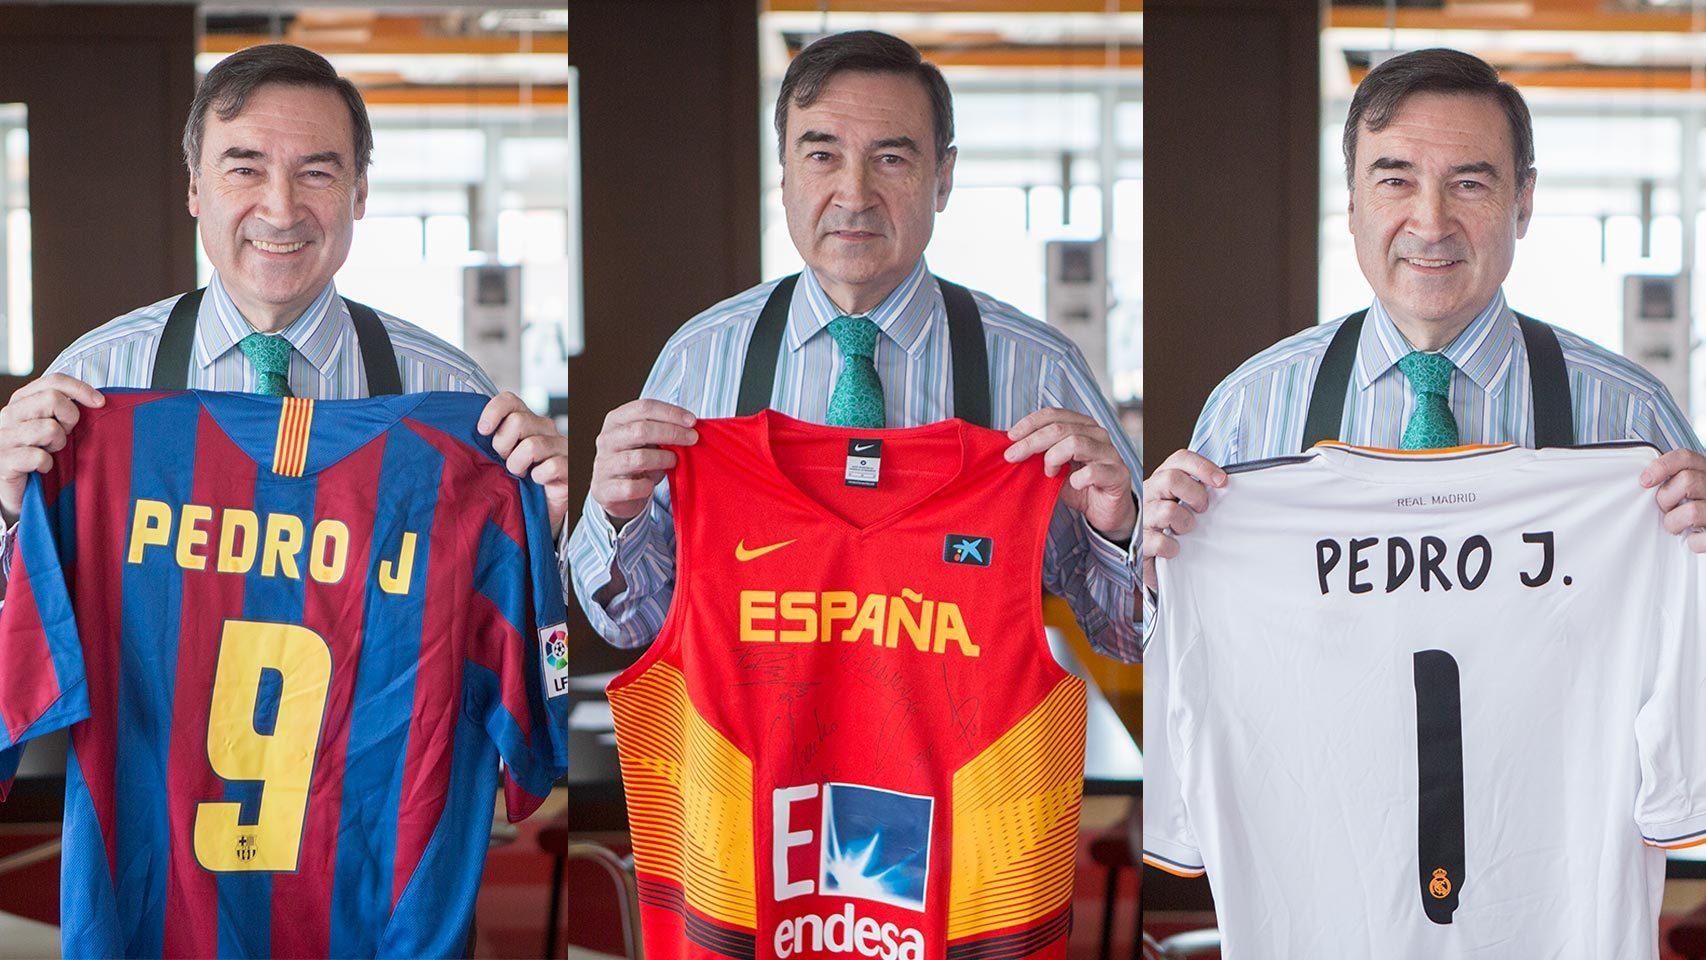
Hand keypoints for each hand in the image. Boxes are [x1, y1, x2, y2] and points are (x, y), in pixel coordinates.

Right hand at [0, 374, 103, 524]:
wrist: (16, 490)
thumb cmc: (38, 454)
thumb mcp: (51, 427)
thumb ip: (63, 410)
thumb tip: (98, 401)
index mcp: (21, 401)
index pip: (52, 381)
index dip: (80, 389)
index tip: (99, 402)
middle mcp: (9, 414)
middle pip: (52, 399)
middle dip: (70, 418)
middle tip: (66, 434)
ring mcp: (3, 437)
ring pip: (49, 428)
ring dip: (58, 444)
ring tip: (50, 452)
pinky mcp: (4, 460)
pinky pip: (39, 456)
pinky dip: (47, 464)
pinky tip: (42, 468)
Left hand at [478, 392, 568, 537]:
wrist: (537, 512)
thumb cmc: (515, 483)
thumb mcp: (497, 458)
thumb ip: (488, 441)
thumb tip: (463, 434)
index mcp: (527, 421)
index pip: (510, 400)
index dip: (493, 412)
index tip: (482, 431)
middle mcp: (545, 429)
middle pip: (518, 421)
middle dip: (503, 445)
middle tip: (503, 462)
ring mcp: (560, 447)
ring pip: (532, 445)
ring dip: (518, 465)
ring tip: (519, 475)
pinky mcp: (570, 467)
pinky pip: (550, 466)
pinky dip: (538, 477)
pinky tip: (537, 483)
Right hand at [591, 399, 697, 528]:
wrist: (615, 492)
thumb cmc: (637, 459)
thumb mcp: (647, 440)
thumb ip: (662, 430)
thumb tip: (691, 427)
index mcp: (616, 420)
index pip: (643, 408)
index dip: (671, 413)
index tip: (692, 421)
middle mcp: (606, 440)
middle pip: (641, 430)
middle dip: (672, 433)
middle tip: (693, 439)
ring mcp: (603, 464)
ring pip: (638, 458)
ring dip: (663, 459)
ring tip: (674, 461)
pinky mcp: (605, 489)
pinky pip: (631, 487)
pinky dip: (647, 487)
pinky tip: (651, 485)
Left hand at [1004, 408, 1136, 542]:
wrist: (1105, 510)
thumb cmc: (1079, 485)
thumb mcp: (1054, 466)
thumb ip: (1039, 453)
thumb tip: (1010, 446)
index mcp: (1082, 426)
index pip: (1053, 414)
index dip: (1029, 423)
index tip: (1010, 437)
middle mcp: (1097, 434)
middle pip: (1060, 428)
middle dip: (1031, 442)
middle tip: (1013, 456)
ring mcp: (1109, 453)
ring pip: (1075, 443)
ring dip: (1053, 458)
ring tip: (1049, 474)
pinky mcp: (1118, 474)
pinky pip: (1093, 471)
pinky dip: (1078, 479)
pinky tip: (1074, 484)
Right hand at [1140, 449, 1226, 589]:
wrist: (1145, 554)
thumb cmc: (1170, 526)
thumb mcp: (1182, 503)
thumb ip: (1197, 491)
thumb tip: (1225, 485)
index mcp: (1162, 481)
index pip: (1180, 460)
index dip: (1203, 467)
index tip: (1221, 481)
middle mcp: (1149, 494)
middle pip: (1171, 478)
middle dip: (1196, 494)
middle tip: (1202, 509)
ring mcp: (1142, 517)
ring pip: (1168, 511)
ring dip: (1185, 523)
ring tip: (1185, 531)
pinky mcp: (1140, 542)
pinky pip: (1161, 542)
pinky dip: (1172, 548)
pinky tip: (1174, 549)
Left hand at [1641, 448, 1705, 551]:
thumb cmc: (1701, 508)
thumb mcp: (1693, 488)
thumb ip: (1675, 481)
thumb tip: (1645, 482)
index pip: (1685, 458)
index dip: (1661, 466)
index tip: (1645, 481)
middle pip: (1687, 480)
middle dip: (1666, 498)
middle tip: (1667, 508)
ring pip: (1691, 511)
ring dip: (1674, 522)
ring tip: (1677, 526)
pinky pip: (1698, 539)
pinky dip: (1692, 543)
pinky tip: (1695, 539)